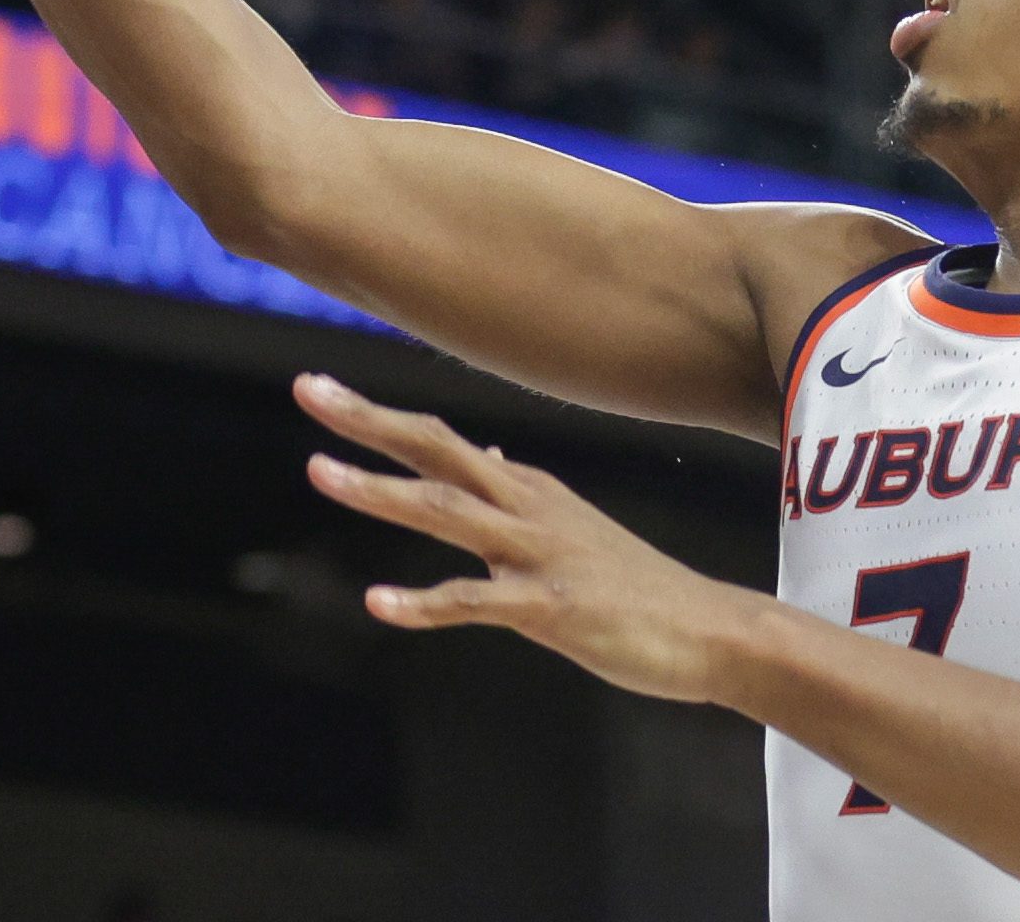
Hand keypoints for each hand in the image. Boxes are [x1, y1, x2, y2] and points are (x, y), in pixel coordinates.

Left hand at [296, 372, 756, 704]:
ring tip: (316, 471)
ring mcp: (538, 553)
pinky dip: (424, 603)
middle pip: (436, 449)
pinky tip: (378, 605)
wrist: (712, 629)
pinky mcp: (551, 607)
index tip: (322, 390)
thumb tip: (483, 455)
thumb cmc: (636, 584)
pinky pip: (476, 602)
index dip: (379, 416)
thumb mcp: (571, 524)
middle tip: (307, 389)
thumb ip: (519, 492)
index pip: (439, 439)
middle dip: (368, 420)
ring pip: (446, 510)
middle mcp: (526, 506)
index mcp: (526, 487)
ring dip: (379, 491)